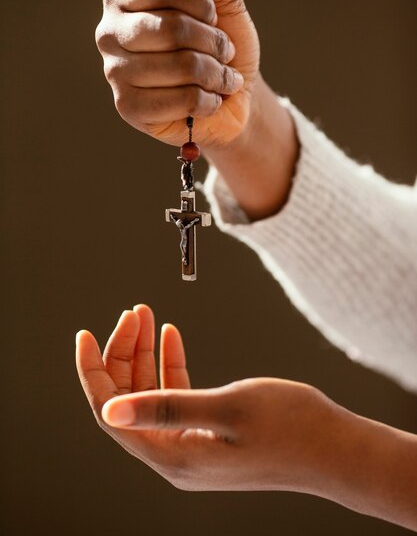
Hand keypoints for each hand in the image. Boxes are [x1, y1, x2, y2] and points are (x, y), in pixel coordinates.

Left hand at [76, 305, 337, 491]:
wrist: (335, 448)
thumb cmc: (290, 427)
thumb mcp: (225, 409)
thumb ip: (166, 408)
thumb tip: (110, 411)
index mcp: (173, 456)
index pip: (112, 412)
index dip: (94, 372)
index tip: (84, 334)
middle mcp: (176, 456)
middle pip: (130, 400)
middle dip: (125, 353)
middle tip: (133, 312)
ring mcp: (193, 445)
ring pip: (152, 394)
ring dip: (147, 354)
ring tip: (147, 316)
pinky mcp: (209, 433)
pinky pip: (176, 395)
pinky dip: (170, 365)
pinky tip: (170, 337)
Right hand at [95, 0, 259, 146]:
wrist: (231, 95)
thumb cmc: (219, 44)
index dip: (202, 5)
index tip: (213, 19)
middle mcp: (109, 33)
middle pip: (173, 29)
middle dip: (214, 42)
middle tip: (225, 53)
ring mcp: (114, 72)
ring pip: (183, 66)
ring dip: (218, 74)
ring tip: (222, 78)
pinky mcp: (128, 109)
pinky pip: (183, 100)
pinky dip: (209, 101)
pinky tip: (209, 101)